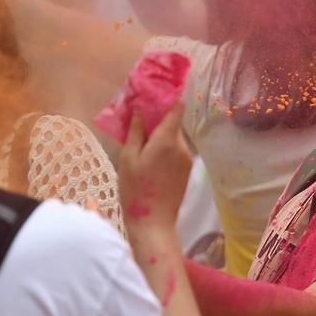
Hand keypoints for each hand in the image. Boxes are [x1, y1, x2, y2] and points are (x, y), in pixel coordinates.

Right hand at [117, 101, 192, 230]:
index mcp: (167, 140)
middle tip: (138, 120)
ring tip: (140, 141)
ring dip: (160, 135)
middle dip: (158, 118)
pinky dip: (165, 147)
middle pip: (173, 123)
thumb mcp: (128, 158)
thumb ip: (136, 131)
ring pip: (174, 137)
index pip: (176, 108)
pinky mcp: (186, 170)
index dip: (168, 97)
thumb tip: (139, 108)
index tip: (155, 92)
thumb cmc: (135, 190)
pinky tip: (149, 157)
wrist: (154, 223)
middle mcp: (182, 146)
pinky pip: (176, 150)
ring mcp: (187, 159)